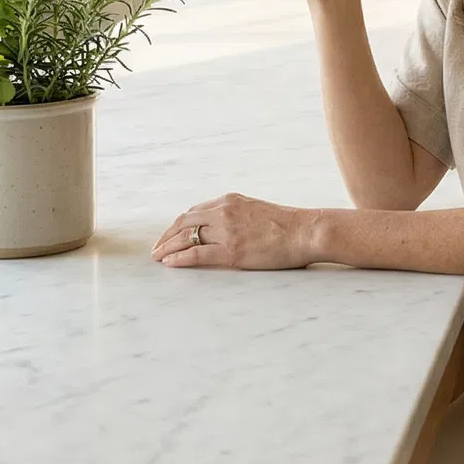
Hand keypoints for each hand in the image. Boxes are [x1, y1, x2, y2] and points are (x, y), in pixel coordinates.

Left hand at [150, 192, 318, 269]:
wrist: (306, 231)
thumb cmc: (289, 225)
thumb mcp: (257, 211)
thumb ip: (238, 216)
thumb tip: (227, 229)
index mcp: (230, 200)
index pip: (195, 211)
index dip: (179, 225)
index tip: (171, 234)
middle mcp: (224, 211)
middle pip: (184, 222)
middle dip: (166, 235)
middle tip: (157, 248)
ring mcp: (226, 231)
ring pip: (185, 237)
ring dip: (167, 247)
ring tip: (157, 257)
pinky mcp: (231, 250)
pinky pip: (196, 253)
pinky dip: (179, 258)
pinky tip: (170, 263)